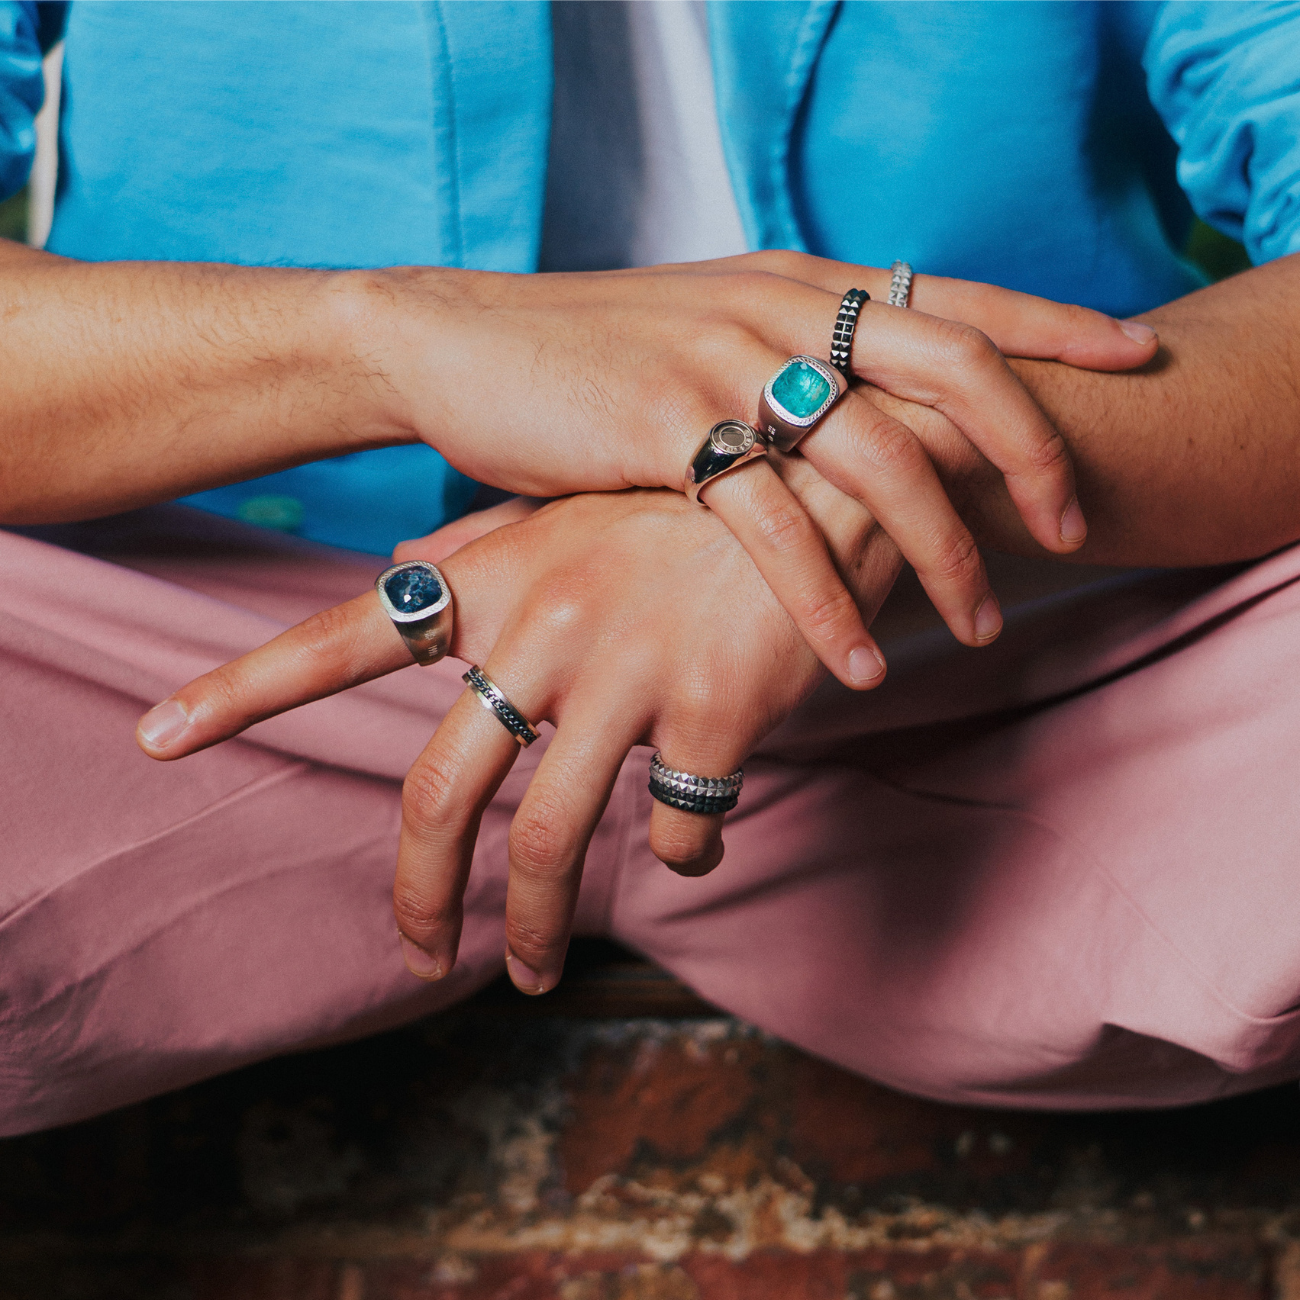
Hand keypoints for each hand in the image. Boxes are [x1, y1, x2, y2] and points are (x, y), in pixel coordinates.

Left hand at [137, 482, 900, 992]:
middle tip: (418, 958)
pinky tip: (693, 840)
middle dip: (419, 894)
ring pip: (552, 840)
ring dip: (536, 929)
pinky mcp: (716, 710)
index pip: (343, 637)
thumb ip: (486, 548)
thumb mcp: (575, 509)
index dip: (243, 689)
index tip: (158, 737)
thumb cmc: (690, 505)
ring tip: (533, 975)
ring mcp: (628, 668)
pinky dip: (682, 854)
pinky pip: (682, 826)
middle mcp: (545, 621)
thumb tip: (403, 576)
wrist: (828, 475)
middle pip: (441, 794)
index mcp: (499, 576)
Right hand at [358, 252, 1157, 680]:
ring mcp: (722, 363)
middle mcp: (777, 308)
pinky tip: (862, 661)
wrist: (457, 339)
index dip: (1053, 322)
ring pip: (875, 457)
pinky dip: (827, 601)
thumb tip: (858, 408)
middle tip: (1075, 526)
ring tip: (982, 623)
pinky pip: (775, 527)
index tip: (1135, 353)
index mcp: (796, 282)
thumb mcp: (704, 332)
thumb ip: (785, 357)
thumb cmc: (587, 354)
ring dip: (942, 548)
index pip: (952, 294)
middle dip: (1029, 448)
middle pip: (948, 366)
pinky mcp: (663, 430)